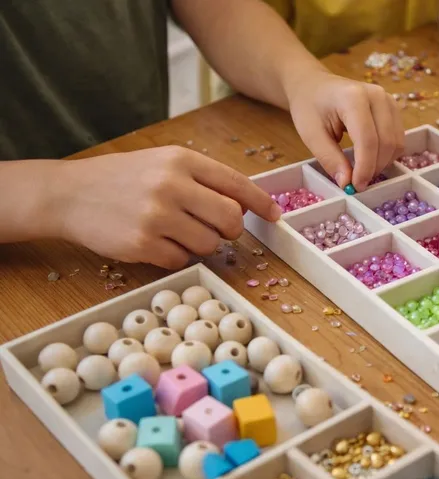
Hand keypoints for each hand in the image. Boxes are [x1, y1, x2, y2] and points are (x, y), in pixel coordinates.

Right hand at [53, 146, 280, 268]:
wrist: (68, 194)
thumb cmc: (122, 179)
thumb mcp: (163, 163)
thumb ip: (203, 179)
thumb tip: (245, 205)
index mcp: (181, 160)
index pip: (236, 184)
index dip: (261, 203)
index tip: (274, 215)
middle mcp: (171, 185)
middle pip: (230, 218)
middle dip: (230, 229)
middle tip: (216, 229)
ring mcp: (156, 215)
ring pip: (209, 244)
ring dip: (202, 245)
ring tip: (178, 233)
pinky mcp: (142, 243)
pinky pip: (181, 260)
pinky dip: (175, 257)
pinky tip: (157, 243)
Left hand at [287, 70, 403, 191]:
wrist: (314, 85)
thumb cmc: (310, 106)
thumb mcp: (311, 135)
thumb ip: (330, 159)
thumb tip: (347, 183)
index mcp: (353, 98)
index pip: (367, 140)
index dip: (364, 168)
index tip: (356, 186)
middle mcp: (377, 96)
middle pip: (386, 142)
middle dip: (374, 168)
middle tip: (358, 183)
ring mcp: (388, 100)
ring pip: (396, 142)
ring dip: (382, 163)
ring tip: (362, 171)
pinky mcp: (393, 108)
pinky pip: (398, 138)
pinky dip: (387, 155)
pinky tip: (370, 159)